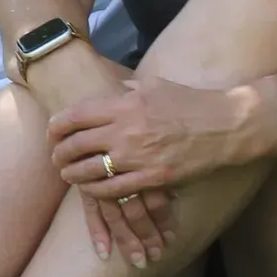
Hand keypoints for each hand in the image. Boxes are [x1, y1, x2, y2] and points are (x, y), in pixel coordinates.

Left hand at [20, 45, 173, 265]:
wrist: (226, 125)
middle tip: (55, 158)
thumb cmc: (189, 102)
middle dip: (59, 153)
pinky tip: (90, 190)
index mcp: (123, 104)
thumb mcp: (153, 85)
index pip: (74, 116)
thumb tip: (108, 87)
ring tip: (67, 175)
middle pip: (75, 145)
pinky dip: (96, 192)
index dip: (56, 127)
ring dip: (72, 175)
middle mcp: (125, 130)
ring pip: (89, 171)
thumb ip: (126, 88)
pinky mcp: (152, 178)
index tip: (51, 132)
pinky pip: (113, 190)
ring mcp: (138, 156)